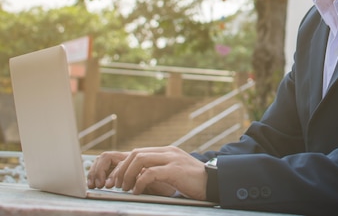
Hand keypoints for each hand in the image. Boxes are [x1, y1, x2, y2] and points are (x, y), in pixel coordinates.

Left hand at [87, 146, 207, 200]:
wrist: (215, 183)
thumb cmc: (194, 182)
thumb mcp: (174, 172)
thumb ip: (160, 170)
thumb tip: (139, 177)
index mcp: (167, 151)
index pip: (138, 152)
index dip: (124, 166)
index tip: (116, 180)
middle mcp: (168, 152)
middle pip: (136, 153)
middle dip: (122, 170)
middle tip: (116, 185)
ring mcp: (172, 159)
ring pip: (140, 159)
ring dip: (127, 175)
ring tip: (125, 188)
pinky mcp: (175, 170)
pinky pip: (150, 173)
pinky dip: (140, 182)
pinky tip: (137, 191)